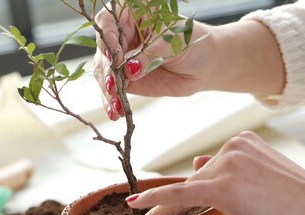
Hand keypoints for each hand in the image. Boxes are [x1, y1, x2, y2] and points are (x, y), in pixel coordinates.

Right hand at [93, 7, 214, 119]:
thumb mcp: (172, 42)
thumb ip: (149, 55)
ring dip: (108, 90)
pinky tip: (115, 112)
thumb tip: (129, 70)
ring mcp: (119, 58)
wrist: (203, 64)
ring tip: (116, 105)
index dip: (107, 39)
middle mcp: (120, 34)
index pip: (107, 22)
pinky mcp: (123, 79)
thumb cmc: (191, 41)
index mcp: (130, 13)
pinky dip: (111, 102)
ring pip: (103, 72)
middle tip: (114, 86)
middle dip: (107, 71)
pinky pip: (111, 90)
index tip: (115, 58)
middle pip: (102, 50)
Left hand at [126, 131, 304, 214]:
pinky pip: (178, 195)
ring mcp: (225, 165)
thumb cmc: (304, 204)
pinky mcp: (220, 187)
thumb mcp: (265, 180)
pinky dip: (154, 201)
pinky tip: (135, 206)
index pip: (207, 169)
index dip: (189, 187)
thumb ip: (232, 171)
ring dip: (165, 210)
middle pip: (196, 182)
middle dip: (181, 204)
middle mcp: (231, 148)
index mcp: (243, 143)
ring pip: (187, 192)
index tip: (164, 197)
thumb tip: (197, 166)